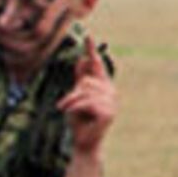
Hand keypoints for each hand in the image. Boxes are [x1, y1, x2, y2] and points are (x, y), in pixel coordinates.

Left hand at [57, 37, 114, 155]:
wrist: (83, 141)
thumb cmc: (79, 119)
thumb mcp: (76, 97)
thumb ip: (80, 80)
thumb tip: (81, 59)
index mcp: (103, 86)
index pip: (97, 65)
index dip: (92, 50)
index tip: (88, 35)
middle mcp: (110, 91)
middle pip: (86, 81)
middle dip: (73, 93)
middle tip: (66, 105)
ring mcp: (112, 102)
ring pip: (85, 91)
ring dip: (71, 101)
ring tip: (67, 110)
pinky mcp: (108, 112)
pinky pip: (86, 102)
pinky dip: (74, 107)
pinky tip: (71, 113)